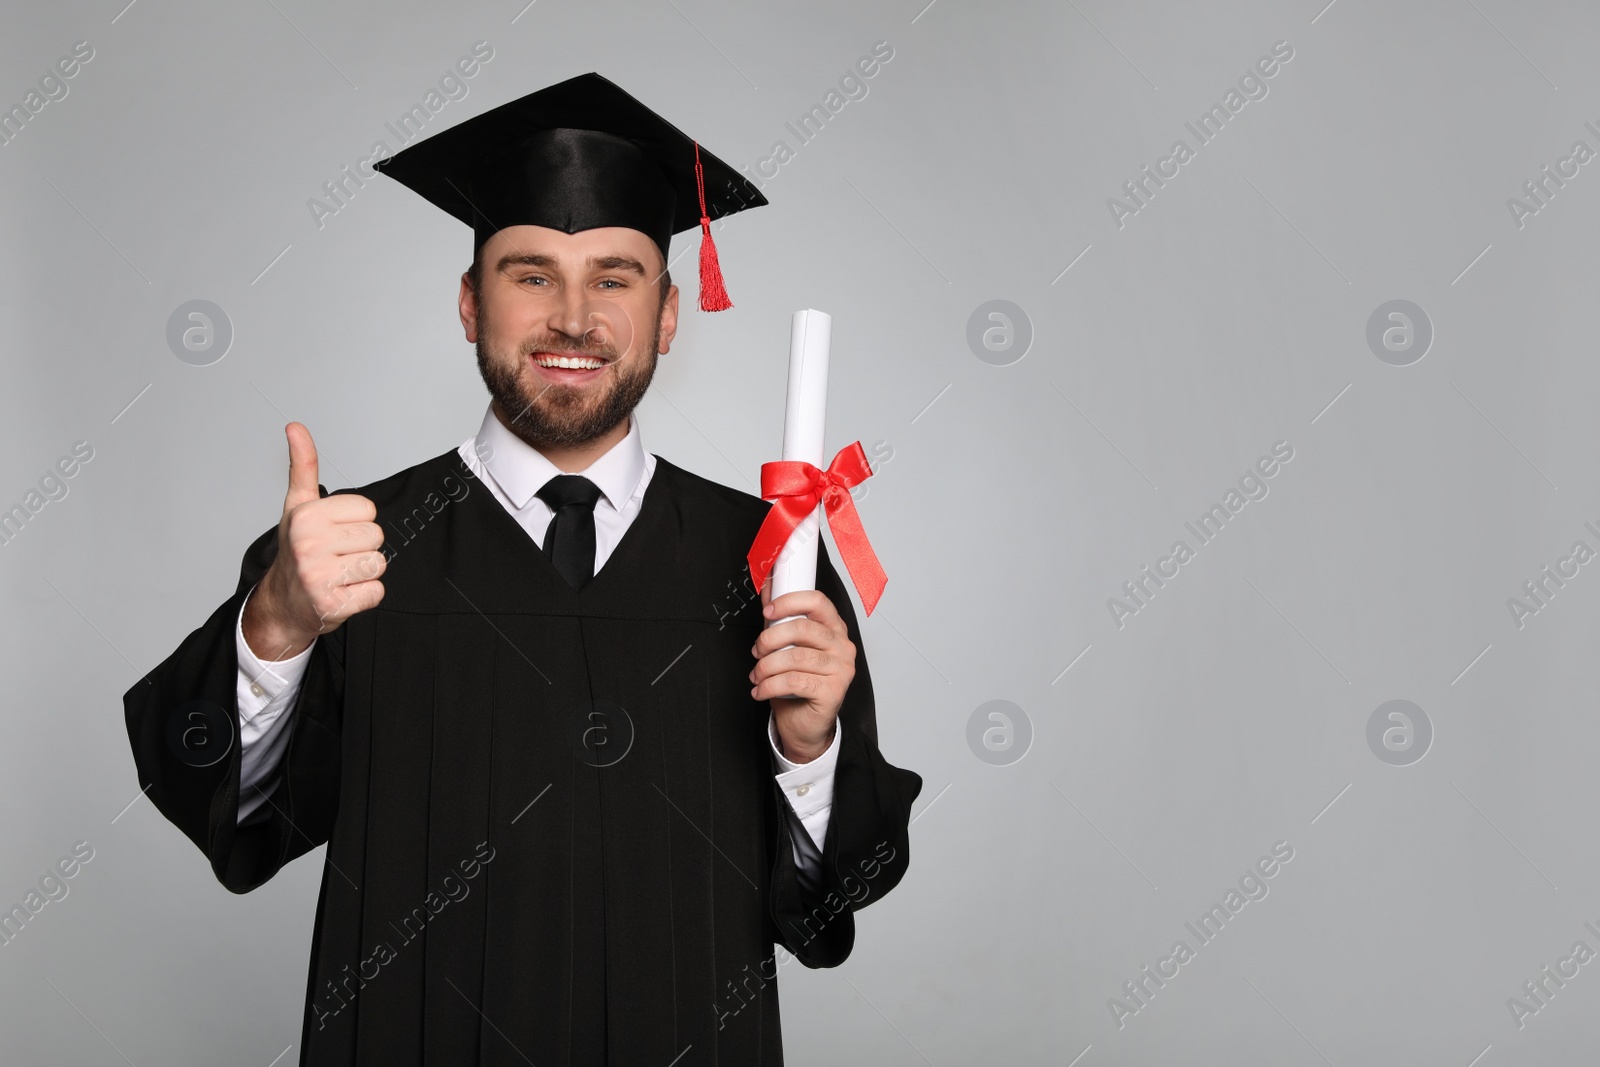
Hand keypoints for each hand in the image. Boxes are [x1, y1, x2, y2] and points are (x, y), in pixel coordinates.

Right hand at [242, 422, 385, 660]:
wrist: (282, 604)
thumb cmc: (296, 551)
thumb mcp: (298, 506)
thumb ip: (303, 465)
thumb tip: (295, 427)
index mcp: (306, 516)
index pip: (369, 510)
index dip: (356, 523)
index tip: (333, 533)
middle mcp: (309, 544)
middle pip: (376, 536)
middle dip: (361, 548)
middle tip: (335, 557)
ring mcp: (318, 576)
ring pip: (379, 564)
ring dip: (364, 573)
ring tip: (339, 574)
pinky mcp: (332, 604)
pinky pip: (376, 592)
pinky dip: (364, 596)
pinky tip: (342, 593)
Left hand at [750, 579, 853, 762]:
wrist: (806, 724)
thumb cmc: (798, 685)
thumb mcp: (786, 647)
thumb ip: (779, 619)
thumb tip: (767, 588)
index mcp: (834, 628)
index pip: (817, 601)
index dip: (789, 602)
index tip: (768, 611)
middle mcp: (843, 646)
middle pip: (803, 628)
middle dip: (770, 638)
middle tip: (757, 651)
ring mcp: (841, 669)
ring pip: (796, 656)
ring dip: (767, 666)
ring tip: (757, 675)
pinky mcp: (834, 691)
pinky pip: (795, 681)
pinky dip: (770, 685)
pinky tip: (761, 690)